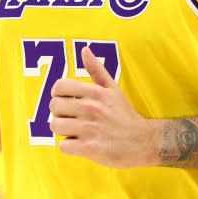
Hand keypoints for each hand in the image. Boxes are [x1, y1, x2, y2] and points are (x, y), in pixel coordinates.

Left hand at [49, 46, 157, 167]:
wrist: (143, 141)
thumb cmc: (124, 115)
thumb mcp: (113, 89)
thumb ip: (96, 69)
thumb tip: (84, 50)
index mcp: (95, 92)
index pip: (59, 86)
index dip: (58, 94)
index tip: (66, 101)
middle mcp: (91, 108)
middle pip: (54, 106)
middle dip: (60, 113)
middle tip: (72, 118)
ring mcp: (90, 129)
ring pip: (55, 126)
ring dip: (63, 130)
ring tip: (75, 131)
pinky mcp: (90, 148)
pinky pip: (63, 146)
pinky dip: (69, 147)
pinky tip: (80, 144)